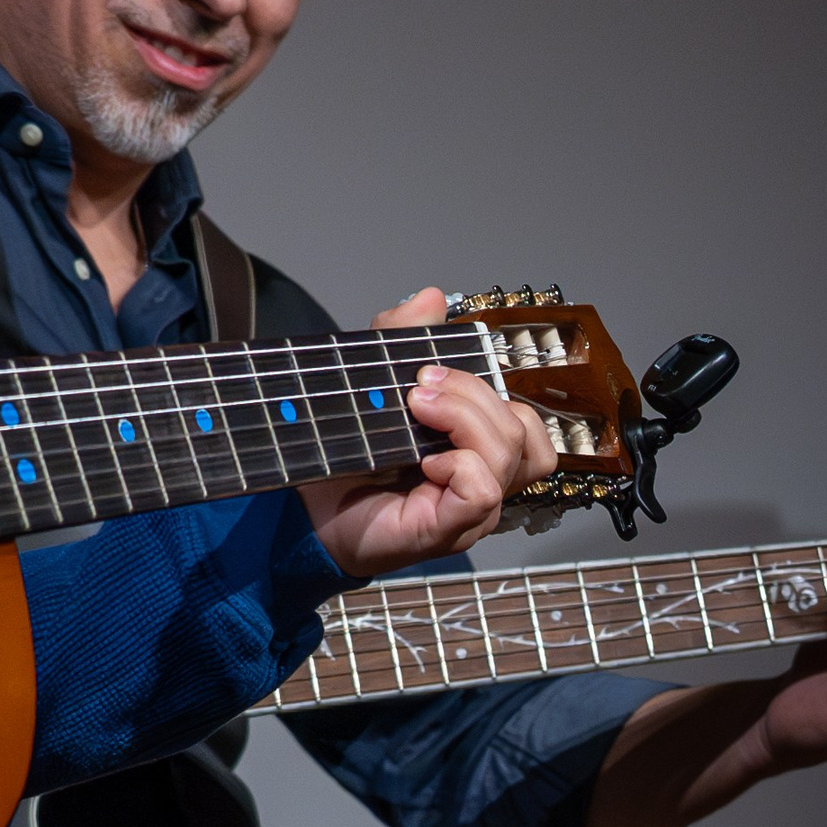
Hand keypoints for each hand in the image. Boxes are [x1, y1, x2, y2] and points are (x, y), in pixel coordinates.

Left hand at [298, 285, 554, 576]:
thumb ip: (400, 338)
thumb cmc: (345, 455)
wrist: (303, 509)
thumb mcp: (372, 383)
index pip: (523, 418)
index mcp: (475, 447)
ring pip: (514, 456)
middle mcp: (483, 478)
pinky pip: (484, 492)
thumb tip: (430, 297)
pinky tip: (426, 461)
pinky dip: (460, 466)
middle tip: (418, 387)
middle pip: (523, 430)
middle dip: (472, 393)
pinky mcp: (447, 528)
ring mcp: (470, 508)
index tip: (429, 366)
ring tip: (417, 410)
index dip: (487, 385)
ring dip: (468, 419)